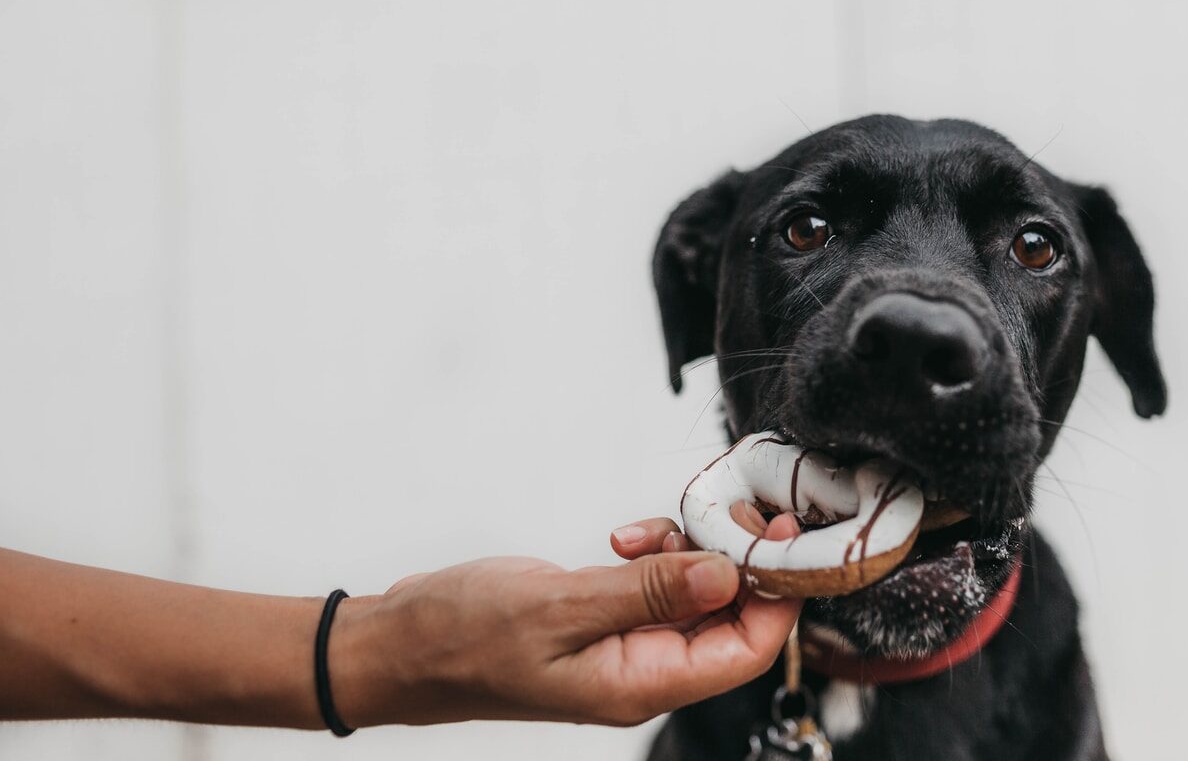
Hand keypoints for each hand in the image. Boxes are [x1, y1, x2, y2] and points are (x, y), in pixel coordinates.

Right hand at [333, 508, 800, 726]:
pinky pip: (657, 584)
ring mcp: (624, 645)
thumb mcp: (560, 607)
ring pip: (695, 593)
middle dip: (738, 560)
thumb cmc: (461, 636)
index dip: (778, 594)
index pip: (747, 649)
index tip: (782, 535)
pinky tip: (622, 537)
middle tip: (726, 508)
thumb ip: (649, 591)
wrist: (398, 644)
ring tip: (654, 526)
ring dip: (690, 550)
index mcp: (640, 685)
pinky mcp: (605, 618)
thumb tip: (729, 573)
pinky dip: (654, 552)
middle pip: (731, 619)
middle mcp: (642, 671)